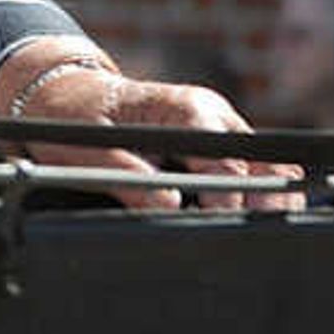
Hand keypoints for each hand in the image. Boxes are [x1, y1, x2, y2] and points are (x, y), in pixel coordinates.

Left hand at [0, 46, 294, 212]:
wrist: (67, 91)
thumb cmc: (71, 114)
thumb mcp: (80, 146)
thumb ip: (120, 174)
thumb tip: (167, 206)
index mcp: (184, 108)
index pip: (227, 157)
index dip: (228, 196)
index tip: (212, 223)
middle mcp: (212, 114)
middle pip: (262, 164)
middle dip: (260, 205)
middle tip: (237, 241)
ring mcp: (220, 129)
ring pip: (267, 169)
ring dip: (264, 204)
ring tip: (242, 240)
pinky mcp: (218, 145)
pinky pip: (252, 172)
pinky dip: (255, 200)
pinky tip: (240, 225)